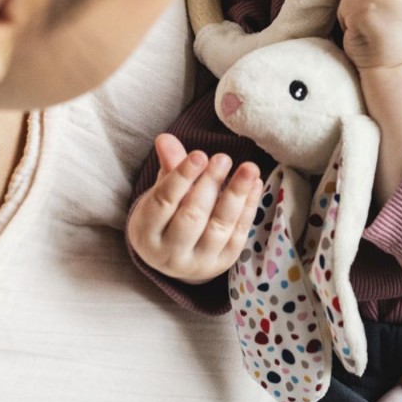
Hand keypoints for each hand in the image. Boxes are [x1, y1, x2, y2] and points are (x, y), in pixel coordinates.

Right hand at [127, 133, 262, 284]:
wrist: (176, 257)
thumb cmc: (167, 215)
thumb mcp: (161, 193)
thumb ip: (169, 166)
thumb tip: (165, 138)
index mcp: (146, 233)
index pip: (163, 203)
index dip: (181, 177)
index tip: (199, 154)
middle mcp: (170, 254)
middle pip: (192, 217)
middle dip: (209, 185)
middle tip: (223, 158)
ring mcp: (199, 262)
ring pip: (219, 227)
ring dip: (236, 195)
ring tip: (249, 168)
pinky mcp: (223, 263)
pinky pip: (238, 233)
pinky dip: (248, 207)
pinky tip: (255, 184)